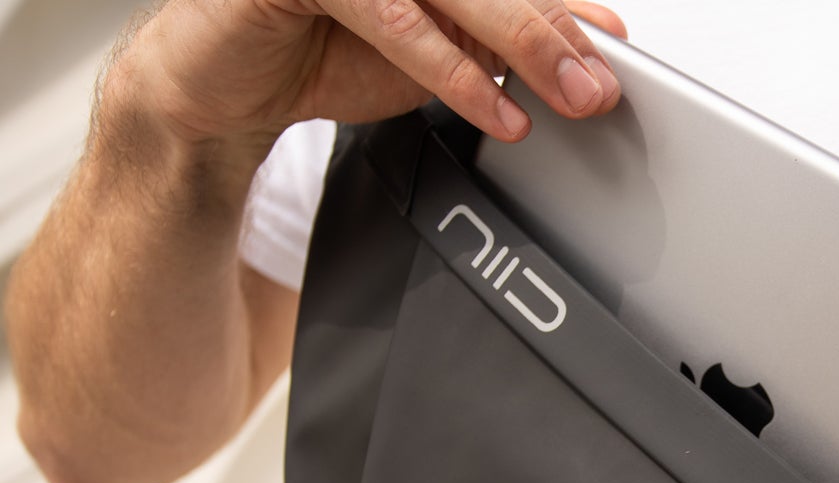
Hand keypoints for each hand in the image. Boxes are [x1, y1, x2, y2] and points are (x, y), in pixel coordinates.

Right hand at [125, 0, 625, 145]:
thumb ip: (495, 43)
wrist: (221, 87)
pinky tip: (494, 110)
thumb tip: (579, 48)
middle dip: (553, 33)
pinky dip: (449, 69)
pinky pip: (390, 15)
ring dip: (519, 45)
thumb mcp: (431, 54)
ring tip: (565, 96)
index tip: (612, 46)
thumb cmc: (320, 52)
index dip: (561, 11)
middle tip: (599, 82)